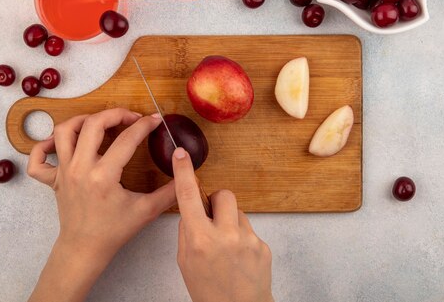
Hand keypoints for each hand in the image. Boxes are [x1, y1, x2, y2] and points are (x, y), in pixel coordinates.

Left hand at [27, 108, 175, 301]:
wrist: (85, 249)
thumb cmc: (114, 231)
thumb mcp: (146, 211)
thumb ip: (170, 191)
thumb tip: (186, 172)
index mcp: (104, 176)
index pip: (127, 139)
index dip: (144, 125)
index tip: (155, 120)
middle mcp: (80, 168)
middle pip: (93, 124)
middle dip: (115, 114)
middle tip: (130, 117)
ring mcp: (63, 172)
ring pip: (64, 131)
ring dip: (82, 120)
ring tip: (99, 122)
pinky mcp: (52, 179)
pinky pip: (38, 157)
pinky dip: (45, 144)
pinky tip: (61, 142)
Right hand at [172, 148, 273, 301]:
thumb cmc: (209, 293)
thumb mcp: (185, 262)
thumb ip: (187, 232)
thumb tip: (191, 210)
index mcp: (200, 240)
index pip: (188, 196)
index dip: (183, 172)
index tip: (181, 155)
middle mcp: (225, 236)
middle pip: (223, 194)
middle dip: (216, 201)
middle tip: (212, 218)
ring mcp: (247, 239)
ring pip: (237, 212)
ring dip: (230, 222)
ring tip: (226, 247)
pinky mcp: (262, 245)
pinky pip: (249, 230)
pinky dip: (242, 238)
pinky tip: (238, 258)